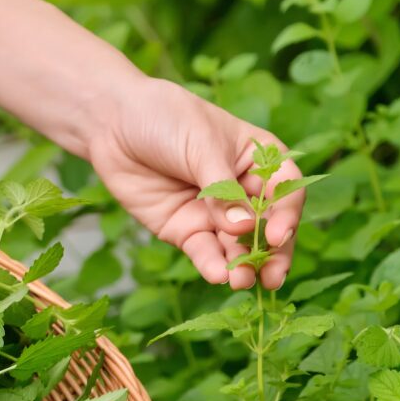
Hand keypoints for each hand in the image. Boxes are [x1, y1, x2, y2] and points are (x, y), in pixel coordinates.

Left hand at [87, 75, 304, 289]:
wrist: (113, 123)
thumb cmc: (165, 119)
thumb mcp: (200, 145)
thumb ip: (221, 189)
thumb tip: (242, 228)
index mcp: (257, 160)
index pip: (285, 192)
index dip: (286, 215)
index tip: (276, 235)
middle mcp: (241, 190)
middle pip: (266, 228)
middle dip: (272, 253)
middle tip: (273, 276)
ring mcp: (213, 214)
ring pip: (237, 246)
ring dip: (243, 266)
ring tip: (242, 281)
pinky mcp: (184, 230)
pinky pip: (204, 252)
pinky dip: (212, 265)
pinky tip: (217, 275)